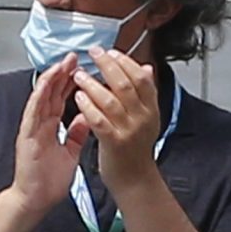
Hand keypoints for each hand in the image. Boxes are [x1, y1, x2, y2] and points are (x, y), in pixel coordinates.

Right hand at [6, 57, 87, 219]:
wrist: (35, 200)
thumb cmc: (49, 181)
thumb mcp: (70, 152)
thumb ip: (76, 134)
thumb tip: (85, 118)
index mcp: (49, 128)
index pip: (60, 99)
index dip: (71, 82)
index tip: (82, 67)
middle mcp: (39, 125)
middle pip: (51, 94)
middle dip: (63, 74)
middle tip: (75, 57)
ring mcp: (32, 129)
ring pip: (42, 97)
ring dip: (52, 78)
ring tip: (63, 63)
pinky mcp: (27, 136)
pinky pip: (34, 110)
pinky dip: (41, 94)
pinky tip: (48, 81)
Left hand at [72, 43, 162, 189]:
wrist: (134, 180)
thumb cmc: (134, 149)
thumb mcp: (146, 118)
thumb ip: (145, 95)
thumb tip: (146, 68)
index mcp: (151, 109)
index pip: (141, 77)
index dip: (125, 62)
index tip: (110, 52)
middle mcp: (144, 116)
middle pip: (126, 83)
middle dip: (108, 65)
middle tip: (93, 54)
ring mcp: (129, 129)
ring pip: (112, 99)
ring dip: (93, 84)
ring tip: (79, 74)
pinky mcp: (114, 142)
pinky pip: (99, 120)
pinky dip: (89, 106)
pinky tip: (78, 97)